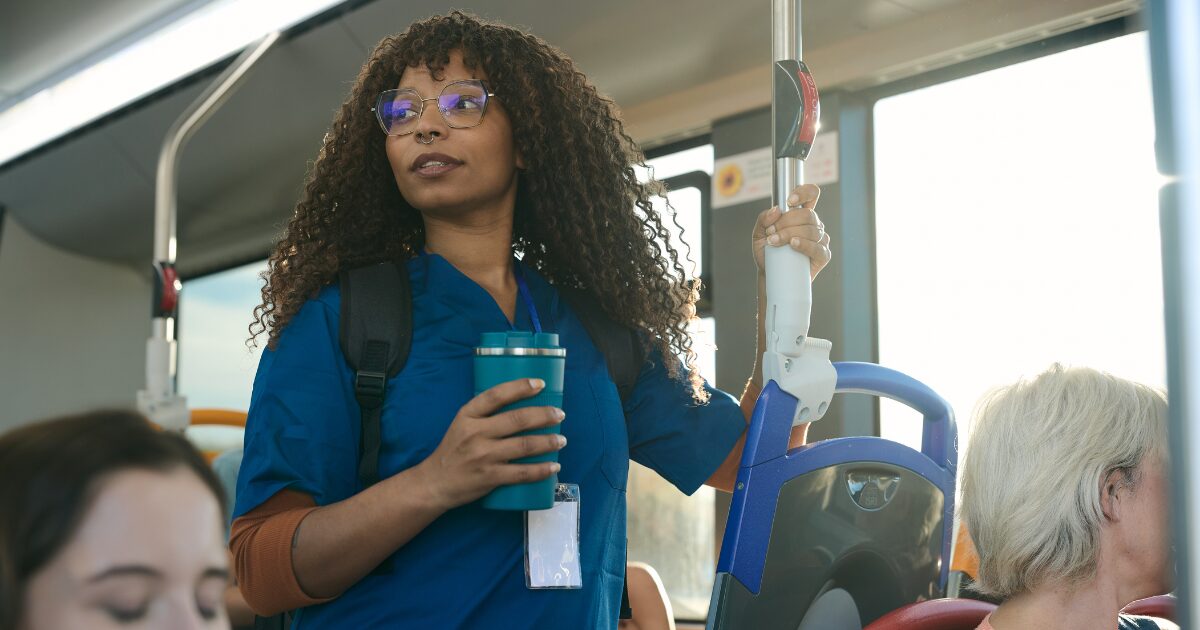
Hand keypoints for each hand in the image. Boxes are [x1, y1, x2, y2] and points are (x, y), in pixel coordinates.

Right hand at [415, 378, 565, 510]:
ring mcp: (483, 456)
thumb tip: (521, 403)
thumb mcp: (462, 424)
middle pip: (517, 419)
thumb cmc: (454, 450)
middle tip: (559, 415)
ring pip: (524, 445)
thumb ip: (485, 414)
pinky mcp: (490, 477)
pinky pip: (521, 473)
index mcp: (468, 415)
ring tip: (561, 440)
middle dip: (544, 415)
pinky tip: (553, 466)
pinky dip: (541, 470)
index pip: (496, 395)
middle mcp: (475, 433)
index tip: (540, 383)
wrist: (435, 482)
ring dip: (548, 442)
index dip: (520, 387)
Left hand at [751, 184, 829, 279]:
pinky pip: (818, 247)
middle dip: (786, 222)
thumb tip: (776, 210)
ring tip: (774, 242)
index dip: (803, 193)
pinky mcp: (823, 255)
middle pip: (807, 214)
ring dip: (789, 234)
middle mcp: (813, 225)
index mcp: (801, 215)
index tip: (789, 201)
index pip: (811, 195)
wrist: (771, 276)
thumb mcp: (758, 234)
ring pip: (811, 230)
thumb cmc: (768, 253)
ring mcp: (820, 240)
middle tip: (771, 233)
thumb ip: (763, 219)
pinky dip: (804, 244)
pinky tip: (793, 245)